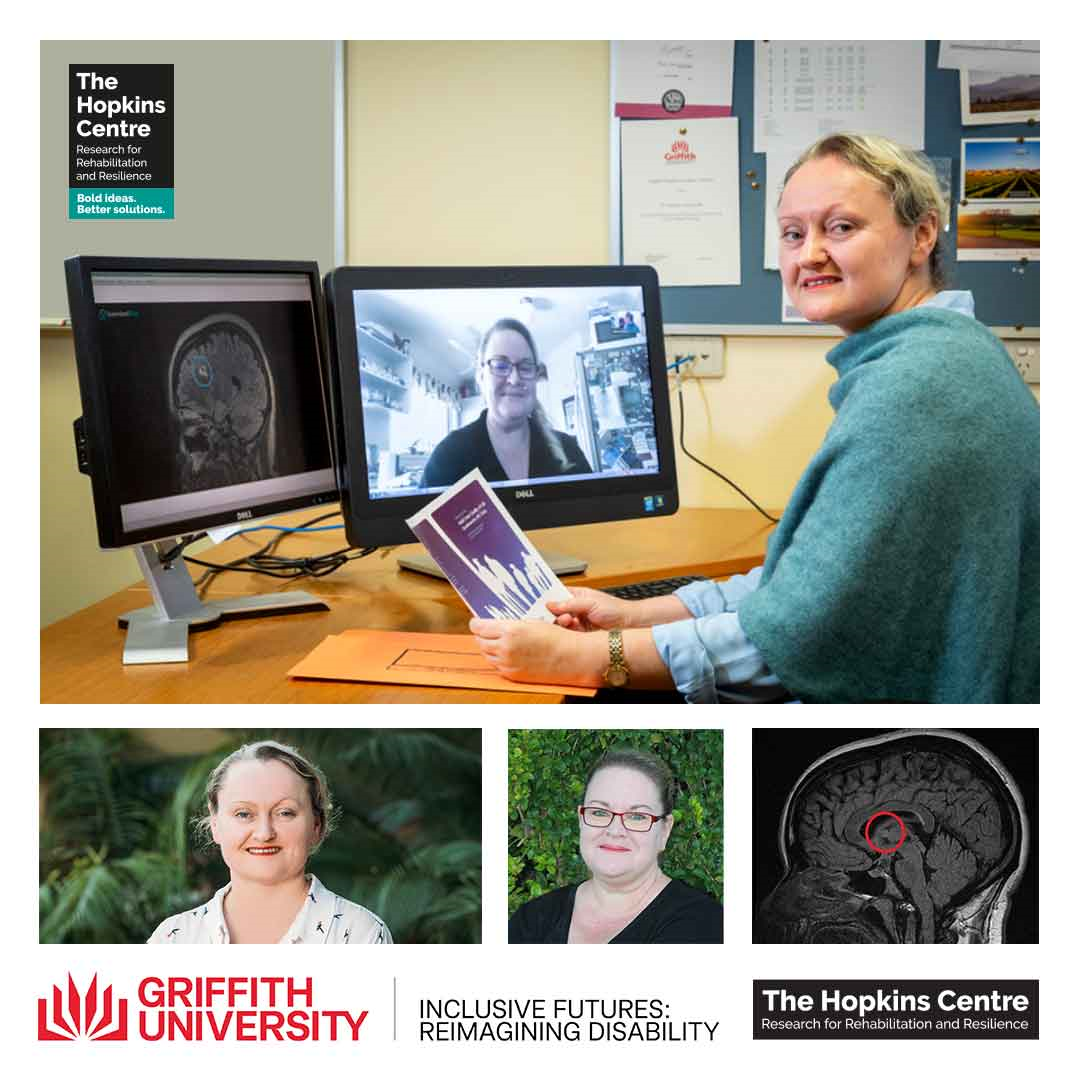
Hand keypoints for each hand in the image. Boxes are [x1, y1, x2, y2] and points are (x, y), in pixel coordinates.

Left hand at [469, 617, 603, 685]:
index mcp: (510, 631)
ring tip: (497, 641)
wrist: (571, 657)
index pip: (480, 627)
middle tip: (486, 630)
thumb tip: (495, 623)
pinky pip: (497, 666)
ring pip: (487, 655)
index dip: (476, 623)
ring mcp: (508, 664)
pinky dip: (499, 659)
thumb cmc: (556, 637)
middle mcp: (506, 648)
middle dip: (481, 635)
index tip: (476, 621)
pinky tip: (508, 653)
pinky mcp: (513, 675)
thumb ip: (510, 624)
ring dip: (489, 647)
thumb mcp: (531, 622)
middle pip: (480, 641)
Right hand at [546, 587, 634, 631]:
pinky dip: (565, 634)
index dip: (547, 598)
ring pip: (560, 623)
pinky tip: (567, 632)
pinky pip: (567, 634)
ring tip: (567, 622)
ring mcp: (577, 622)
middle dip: (552, 613)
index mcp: (576, 595)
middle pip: (556, 611)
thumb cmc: (615, 609)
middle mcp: (575, 608)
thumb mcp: (590, 603)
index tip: (537, 602)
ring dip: (560, 623)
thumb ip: (570, 604)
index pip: (556, 595)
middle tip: (551, 615)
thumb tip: (551, 604)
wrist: (630, 625)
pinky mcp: (580, 635)